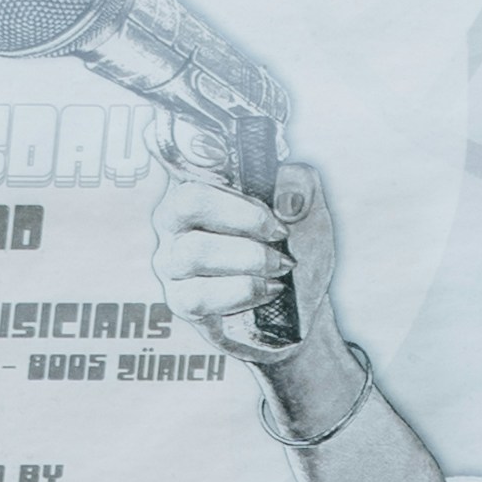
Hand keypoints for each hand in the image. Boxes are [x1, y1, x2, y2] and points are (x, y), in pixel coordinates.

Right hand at [159, 157, 373, 444]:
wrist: (300, 307)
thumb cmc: (293, 249)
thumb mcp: (308, 210)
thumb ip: (301, 185)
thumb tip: (286, 200)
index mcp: (202, 188)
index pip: (196, 174)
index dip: (236, 195)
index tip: (276, 217)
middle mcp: (176, 223)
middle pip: (187, 204)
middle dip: (243, 220)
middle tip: (282, 240)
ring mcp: (173, 263)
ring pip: (193, 252)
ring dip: (246, 259)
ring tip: (279, 268)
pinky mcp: (183, 302)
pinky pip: (200, 295)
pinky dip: (241, 291)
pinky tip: (268, 290)